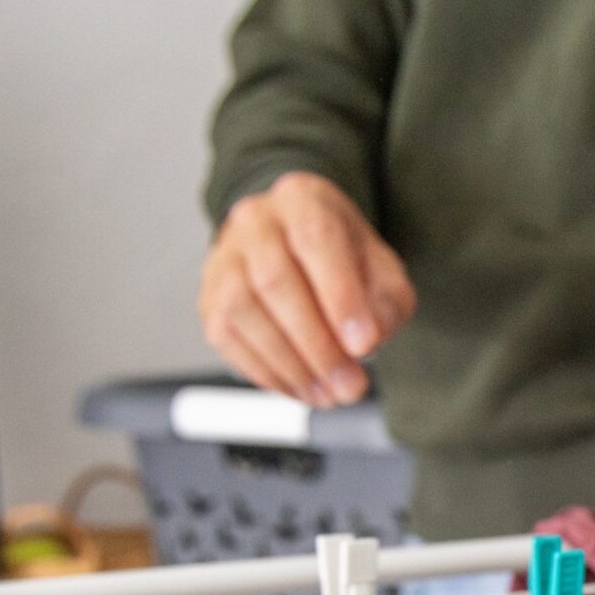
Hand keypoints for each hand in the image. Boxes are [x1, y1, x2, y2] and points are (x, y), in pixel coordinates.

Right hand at [199, 172, 414, 406]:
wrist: (294, 247)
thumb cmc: (340, 258)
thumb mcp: (380, 268)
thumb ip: (385, 301)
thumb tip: (366, 341)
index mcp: (302, 200)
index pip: (316, 240)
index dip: (340, 296)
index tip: (365, 345)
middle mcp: (255, 221)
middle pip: (276, 281)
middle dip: (318, 345)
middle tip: (350, 385)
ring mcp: (224, 259)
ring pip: (244, 311)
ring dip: (291, 365)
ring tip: (329, 394)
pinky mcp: (209, 298)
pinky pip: (228, 338)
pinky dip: (266, 372)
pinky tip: (300, 388)